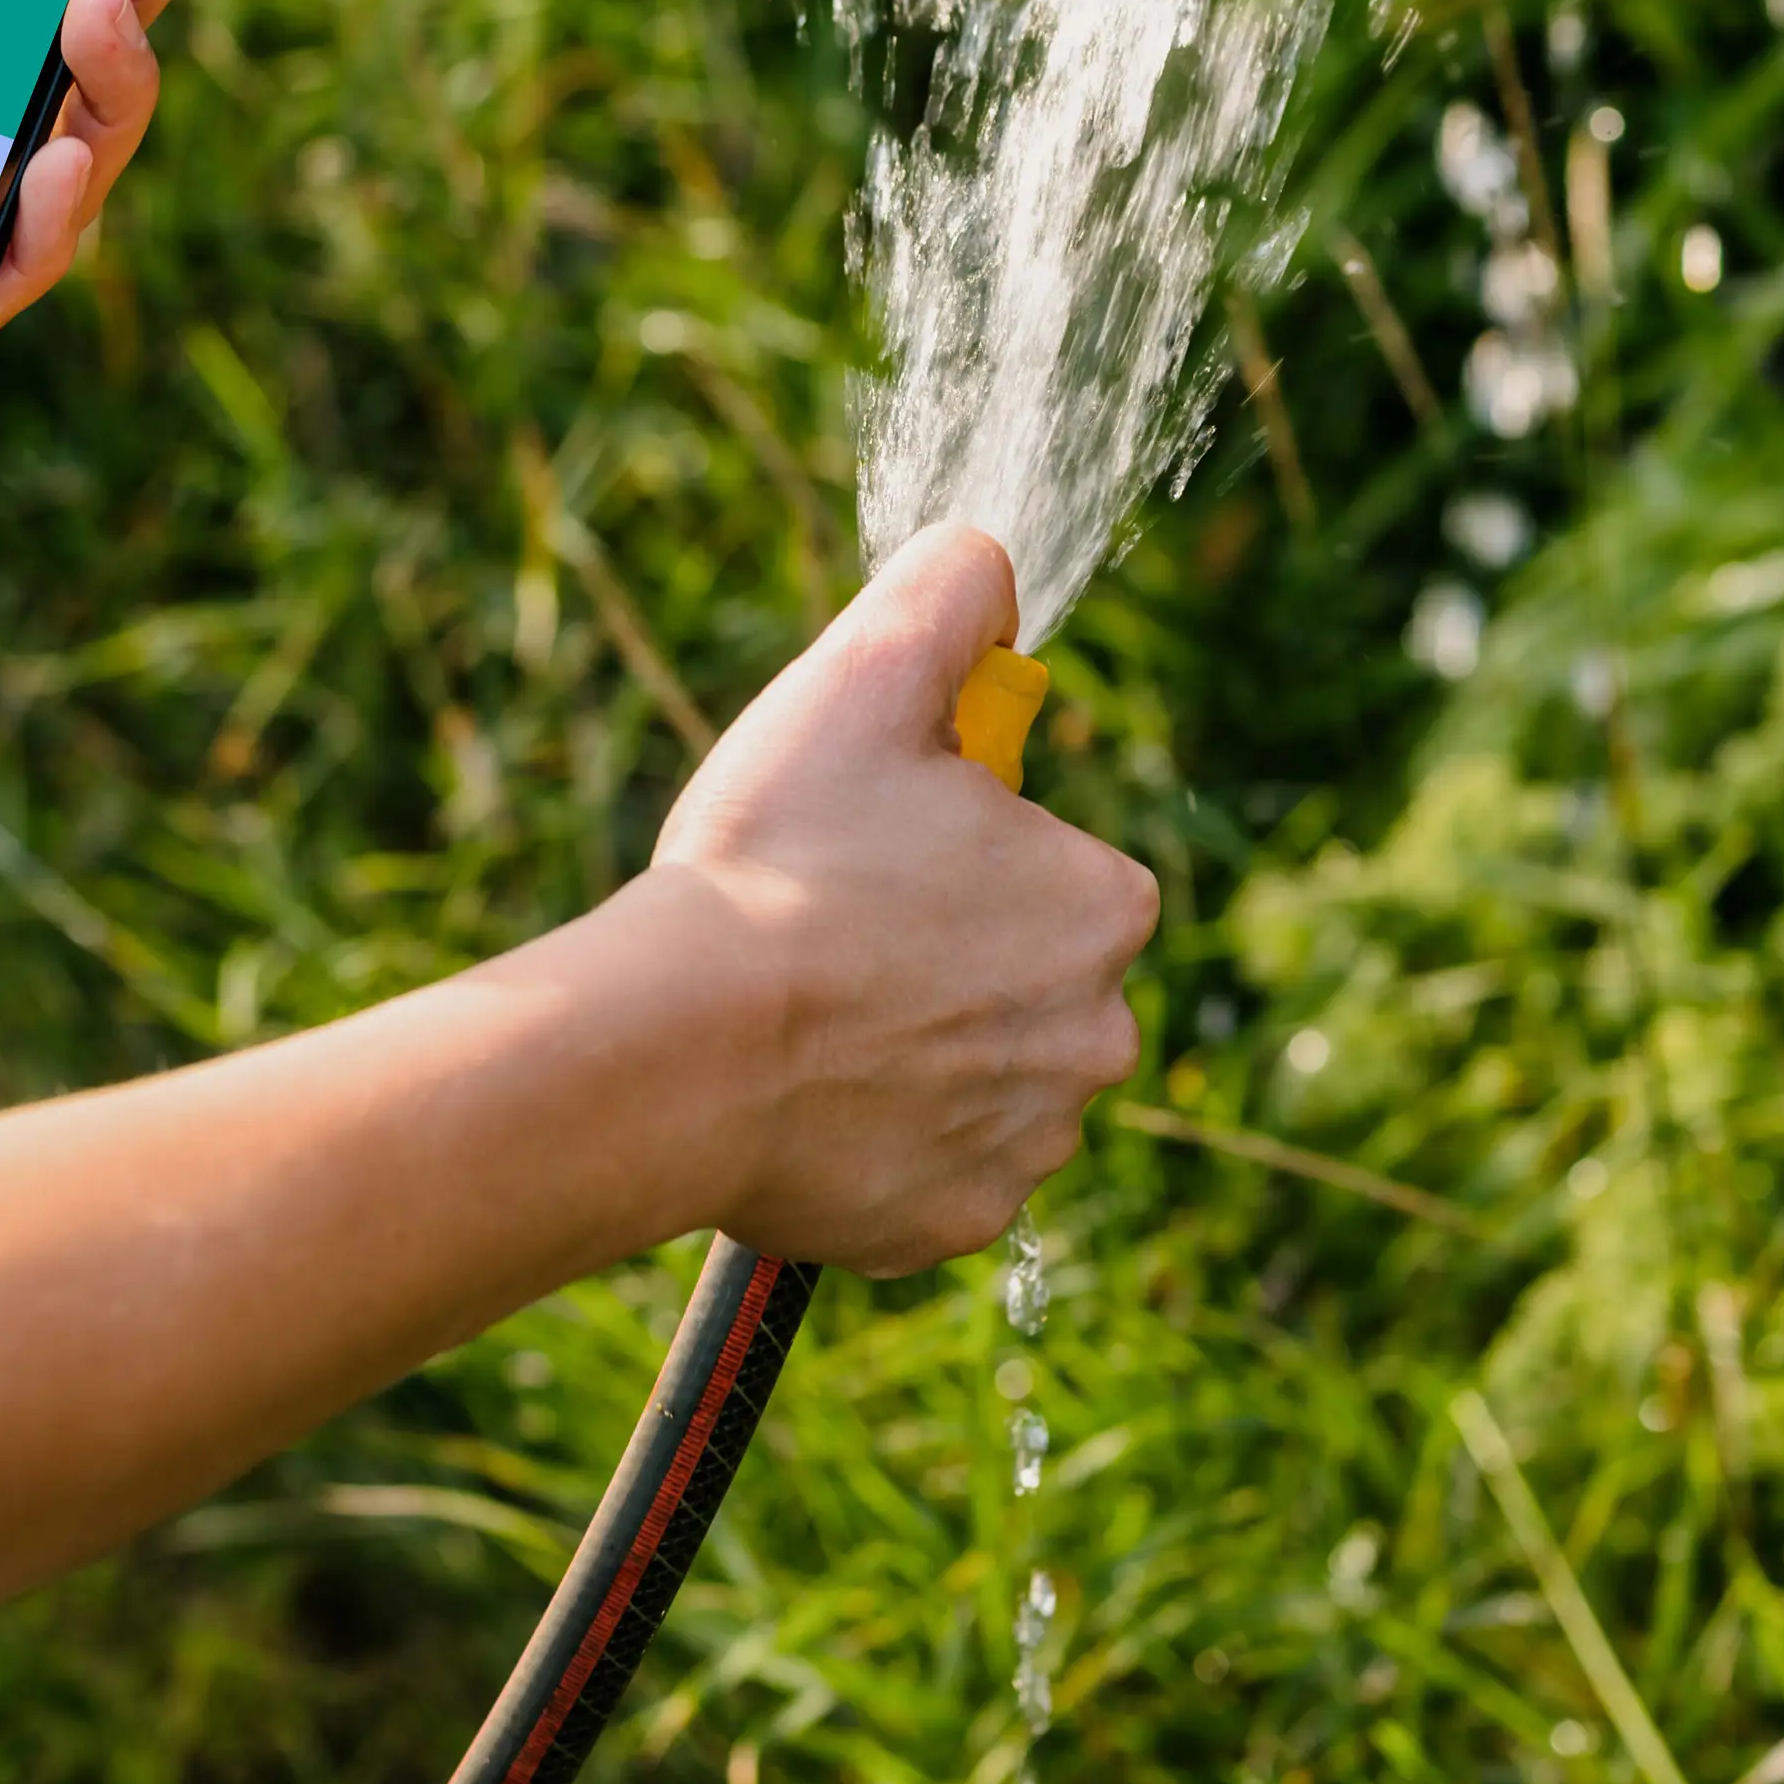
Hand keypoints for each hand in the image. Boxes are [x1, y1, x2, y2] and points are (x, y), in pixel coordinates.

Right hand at [588, 522, 1157, 1274]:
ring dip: (912, 1051)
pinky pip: (925, 1168)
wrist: (681, 1051)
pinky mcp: (953, 1223)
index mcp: (1103, 907)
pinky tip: (798, 1099)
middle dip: (944, 958)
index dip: (958, 850)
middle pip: (1023, 978)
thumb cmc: (778, 862)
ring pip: (978, 1076)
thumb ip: (948, 594)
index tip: (873, 848)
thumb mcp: (862, 681)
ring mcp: (1026, 1144)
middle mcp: (1099, 1037)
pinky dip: (874, 1140)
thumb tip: (989, 560)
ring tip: (800, 1015)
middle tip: (826, 932)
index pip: (1057, 868)